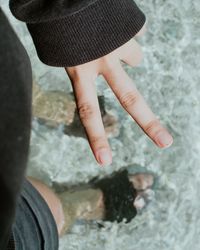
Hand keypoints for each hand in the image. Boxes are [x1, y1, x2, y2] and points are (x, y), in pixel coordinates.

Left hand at [65, 26, 172, 165]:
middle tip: (165, 143)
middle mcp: (101, 63)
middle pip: (130, 99)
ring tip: (113, 41)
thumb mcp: (66, 52)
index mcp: (79, 71)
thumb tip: (129, 63)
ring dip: (129, 54)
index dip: (96, 137)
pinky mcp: (127, 28)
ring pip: (137, 58)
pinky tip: (114, 25)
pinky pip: (136, 33)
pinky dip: (128, 32)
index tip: (105, 161)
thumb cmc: (60, 25)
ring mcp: (116, 46)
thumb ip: (89, 67)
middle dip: (149, 123)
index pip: (88, 112)